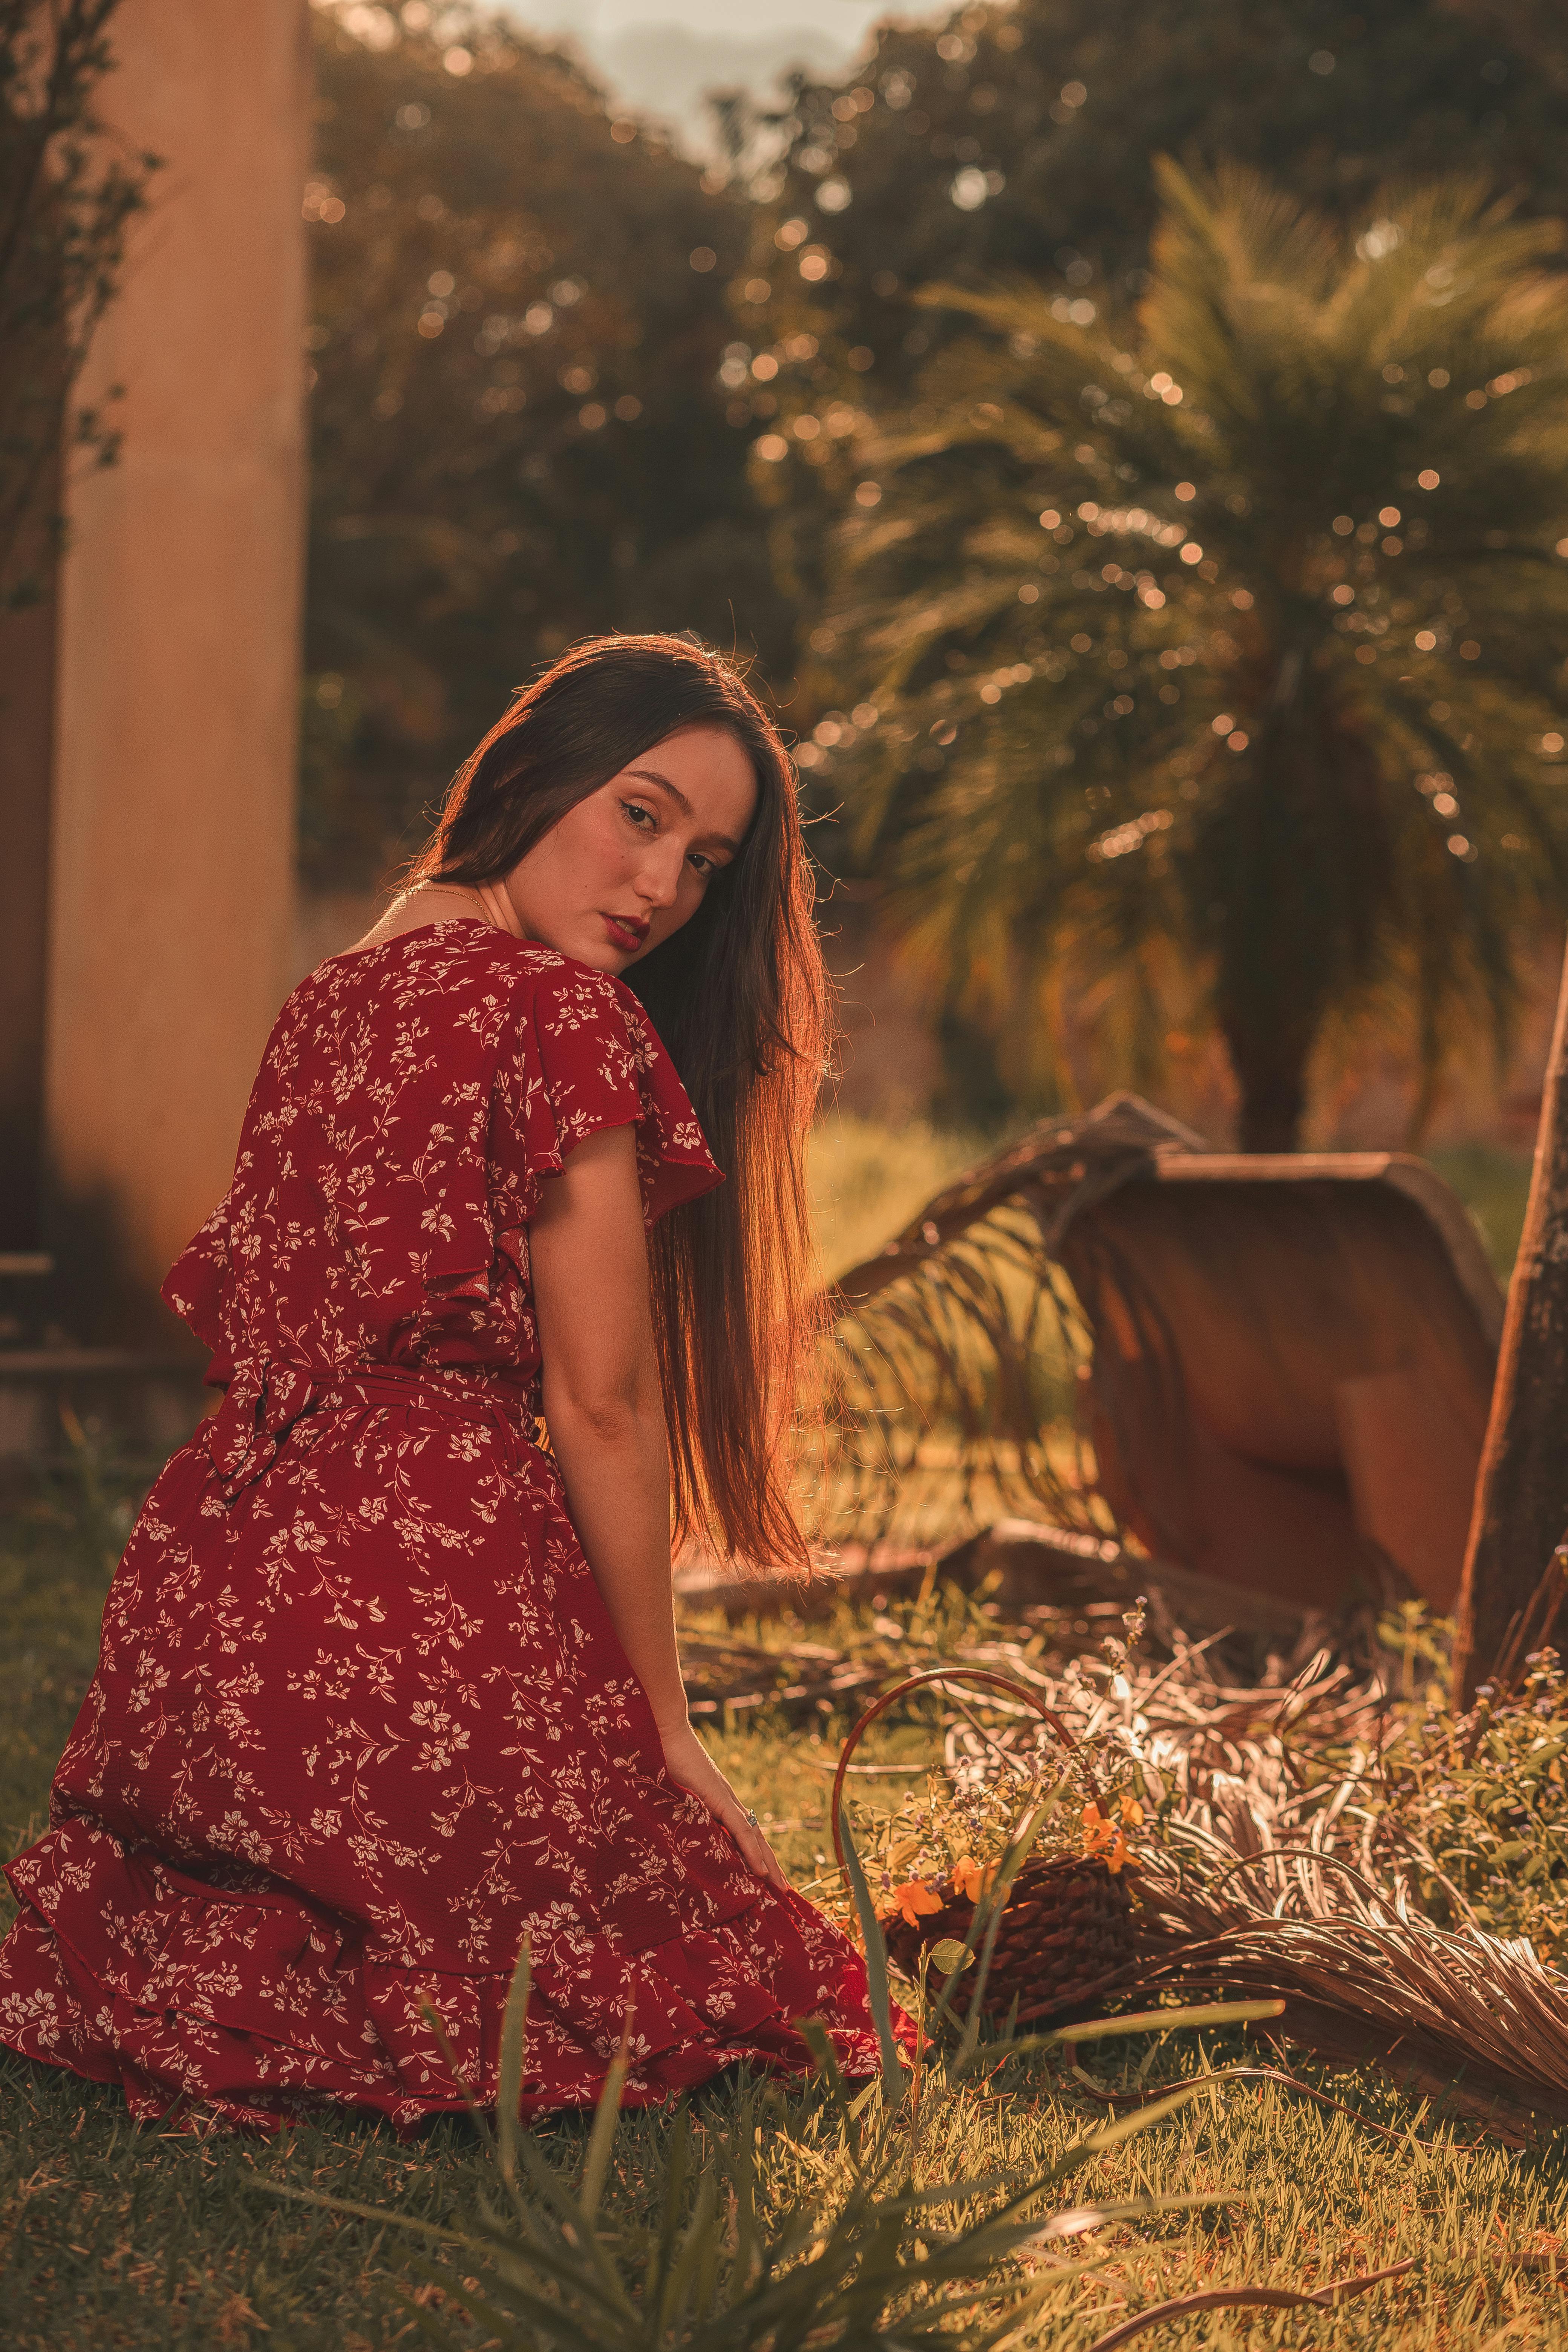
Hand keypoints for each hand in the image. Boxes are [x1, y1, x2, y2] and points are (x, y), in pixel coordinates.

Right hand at [656, 1717, 787, 1890]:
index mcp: (718, 1800)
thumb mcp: (671, 1794)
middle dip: (770, 1863)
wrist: (662, 1732)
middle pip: (756, 1837)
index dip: (756, 1853)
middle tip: (782, 1889)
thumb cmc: (660, 1760)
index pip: (744, 1831)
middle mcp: (728, 1801)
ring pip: (755, 1837)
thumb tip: (668, 1831)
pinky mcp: (719, 1799)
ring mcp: (726, 1799)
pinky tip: (761, 1872)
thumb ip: (677, 1811)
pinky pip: (741, 1831)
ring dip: (768, 1863)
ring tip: (780, 1887)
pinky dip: (752, 1852)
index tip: (764, 1876)